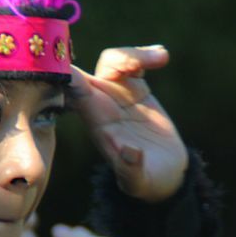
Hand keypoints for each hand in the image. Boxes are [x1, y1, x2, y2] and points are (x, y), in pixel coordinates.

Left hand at [67, 45, 187, 202]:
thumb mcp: (140, 182)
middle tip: (135, 65)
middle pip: (93, 68)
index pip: (76, 93)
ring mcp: (118, 94)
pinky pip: (133, 62)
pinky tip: (163, 57)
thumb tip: (130, 153)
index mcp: (97, 121)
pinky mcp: (136, 89)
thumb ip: (132, 170)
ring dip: (131, 55)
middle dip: (105, 59)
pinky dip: (145, 55)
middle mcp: (101, 104)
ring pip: (112, 61)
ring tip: (161, 58)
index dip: (71, 76)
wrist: (164, 176)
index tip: (77, 64)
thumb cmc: (147, 181)